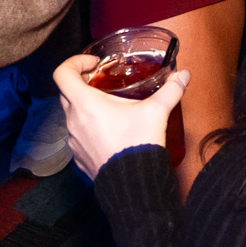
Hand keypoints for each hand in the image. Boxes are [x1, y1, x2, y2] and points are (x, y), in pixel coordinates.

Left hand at [48, 56, 186, 179]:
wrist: (132, 184)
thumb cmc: (137, 144)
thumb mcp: (156, 112)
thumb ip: (170, 90)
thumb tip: (183, 75)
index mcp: (85, 104)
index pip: (62, 73)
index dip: (74, 62)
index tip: (94, 64)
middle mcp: (73, 121)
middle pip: (66, 93)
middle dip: (82, 83)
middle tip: (103, 82)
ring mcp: (73, 141)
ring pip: (72, 115)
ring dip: (86, 108)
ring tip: (110, 109)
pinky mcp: (79, 157)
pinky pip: (78, 136)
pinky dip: (88, 128)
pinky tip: (110, 132)